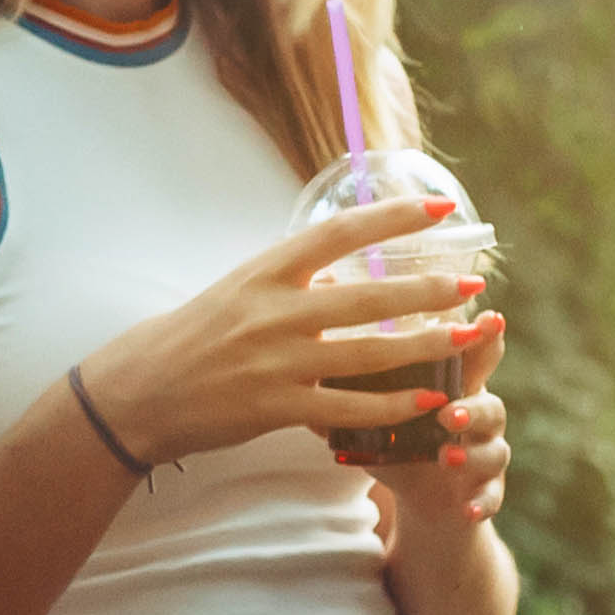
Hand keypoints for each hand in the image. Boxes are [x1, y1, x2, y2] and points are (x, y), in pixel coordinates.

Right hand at [75, 196, 481, 469]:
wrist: (141, 391)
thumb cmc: (194, 336)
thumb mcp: (240, 290)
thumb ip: (294, 280)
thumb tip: (342, 272)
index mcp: (267, 271)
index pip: (342, 232)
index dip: (395, 216)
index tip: (441, 206)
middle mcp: (276, 311)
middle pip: (370, 296)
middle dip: (429, 289)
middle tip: (473, 282)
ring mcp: (278, 362)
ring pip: (370, 353)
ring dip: (427, 345)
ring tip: (468, 336)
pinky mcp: (277, 408)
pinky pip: (349, 407)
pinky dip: (394, 406)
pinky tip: (430, 400)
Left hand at [358, 317, 511, 530]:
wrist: (431, 497)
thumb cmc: (404, 441)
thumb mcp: (381, 414)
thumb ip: (354, 390)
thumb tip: (303, 366)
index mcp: (455, 388)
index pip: (474, 357)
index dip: (484, 337)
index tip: (488, 317)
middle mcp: (478, 415)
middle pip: (490, 403)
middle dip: (473, 406)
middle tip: (448, 411)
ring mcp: (486, 453)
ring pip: (493, 450)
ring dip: (472, 453)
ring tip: (448, 457)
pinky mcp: (486, 490)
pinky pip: (490, 496)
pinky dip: (482, 503)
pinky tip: (469, 509)